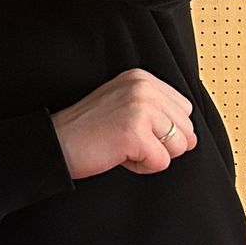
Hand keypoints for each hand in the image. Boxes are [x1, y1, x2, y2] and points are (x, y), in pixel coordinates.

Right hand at [51, 68, 195, 179]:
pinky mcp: (135, 133)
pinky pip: (161, 163)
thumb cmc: (87, 129)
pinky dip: (141, 166)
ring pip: (179, 147)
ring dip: (152, 155)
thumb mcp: (123, 102)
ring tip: (122, 145)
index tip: (130, 126)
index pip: (185, 110)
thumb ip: (155, 105)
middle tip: (125, 138)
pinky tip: (118, 154)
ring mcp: (139, 108)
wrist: (55, 143)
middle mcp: (142, 88)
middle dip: (160, 143)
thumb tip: (190, 132)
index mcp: (141, 78)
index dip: (162, 128)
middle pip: (186, 129)